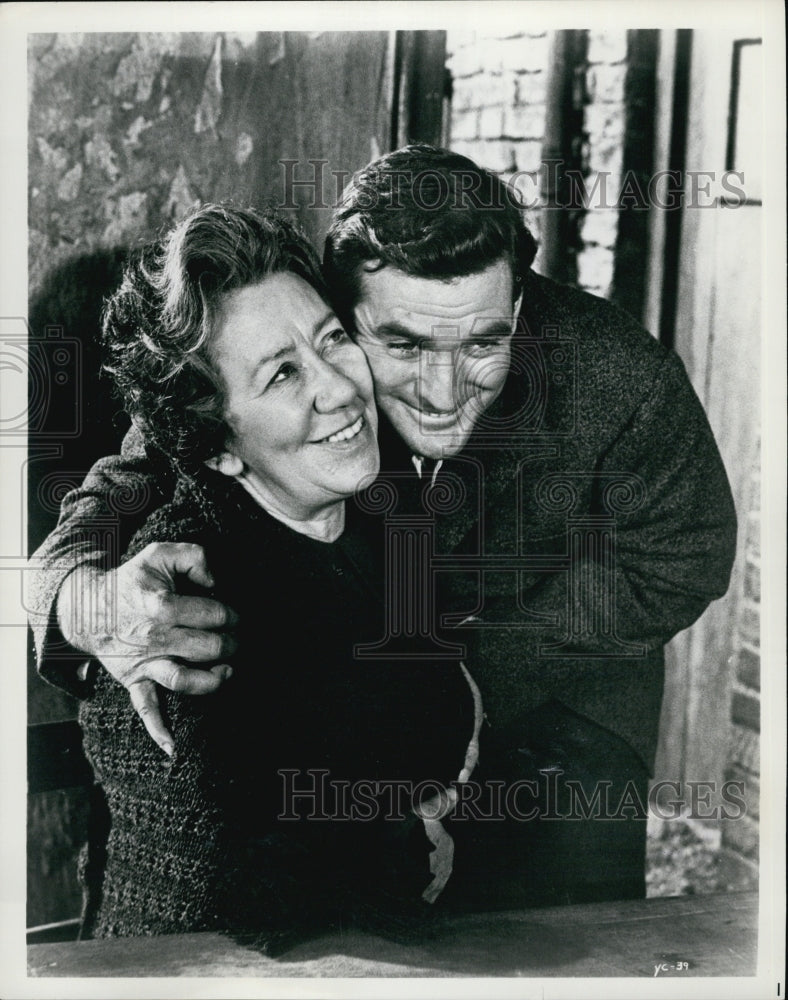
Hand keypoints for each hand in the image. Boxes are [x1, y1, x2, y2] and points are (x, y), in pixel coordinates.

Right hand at [57, 542, 237, 754]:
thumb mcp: (159, 553)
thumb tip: (216, 581)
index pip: (213, 614)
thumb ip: (194, 556)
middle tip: (237, 640)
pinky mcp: (134, 680)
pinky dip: (159, 731)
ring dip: (213, 680)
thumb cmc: (133, 580)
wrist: (88, 608)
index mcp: (161, 605)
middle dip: (231, 643)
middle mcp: (153, 637)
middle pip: (206, 647)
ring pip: (184, 679)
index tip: (234, 615)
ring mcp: (144, 662)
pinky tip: (174, 749)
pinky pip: (146, 709)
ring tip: (229, 672)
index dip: (231, 614)